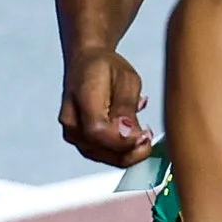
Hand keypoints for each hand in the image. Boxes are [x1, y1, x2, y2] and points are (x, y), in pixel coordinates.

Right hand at [60, 49, 154, 166]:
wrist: (86, 63)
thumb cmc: (104, 67)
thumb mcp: (127, 79)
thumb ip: (126, 107)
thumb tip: (129, 132)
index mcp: (82, 99)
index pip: (98, 131)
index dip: (124, 139)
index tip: (145, 135)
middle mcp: (72, 122)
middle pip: (101, 150)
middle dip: (131, 149)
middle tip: (148, 135)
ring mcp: (74, 134)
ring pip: (105, 157)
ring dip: (128, 152)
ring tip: (142, 133)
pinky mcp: (81, 141)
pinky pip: (103, 154)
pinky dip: (121, 151)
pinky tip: (131, 137)